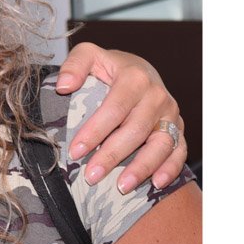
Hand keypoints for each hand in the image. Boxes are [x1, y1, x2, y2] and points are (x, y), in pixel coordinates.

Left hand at [57, 42, 185, 192]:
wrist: (139, 71)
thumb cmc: (109, 68)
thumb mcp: (89, 56)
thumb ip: (74, 65)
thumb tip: (63, 86)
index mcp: (135, 77)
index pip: (114, 109)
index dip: (94, 131)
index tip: (75, 151)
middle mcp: (157, 96)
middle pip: (135, 130)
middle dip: (112, 156)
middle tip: (91, 176)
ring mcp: (170, 114)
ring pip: (161, 144)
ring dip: (141, 168)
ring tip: (120, 187)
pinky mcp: (179, 128)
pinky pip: (179, 151)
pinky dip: (170, 169)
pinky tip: (156, 184)